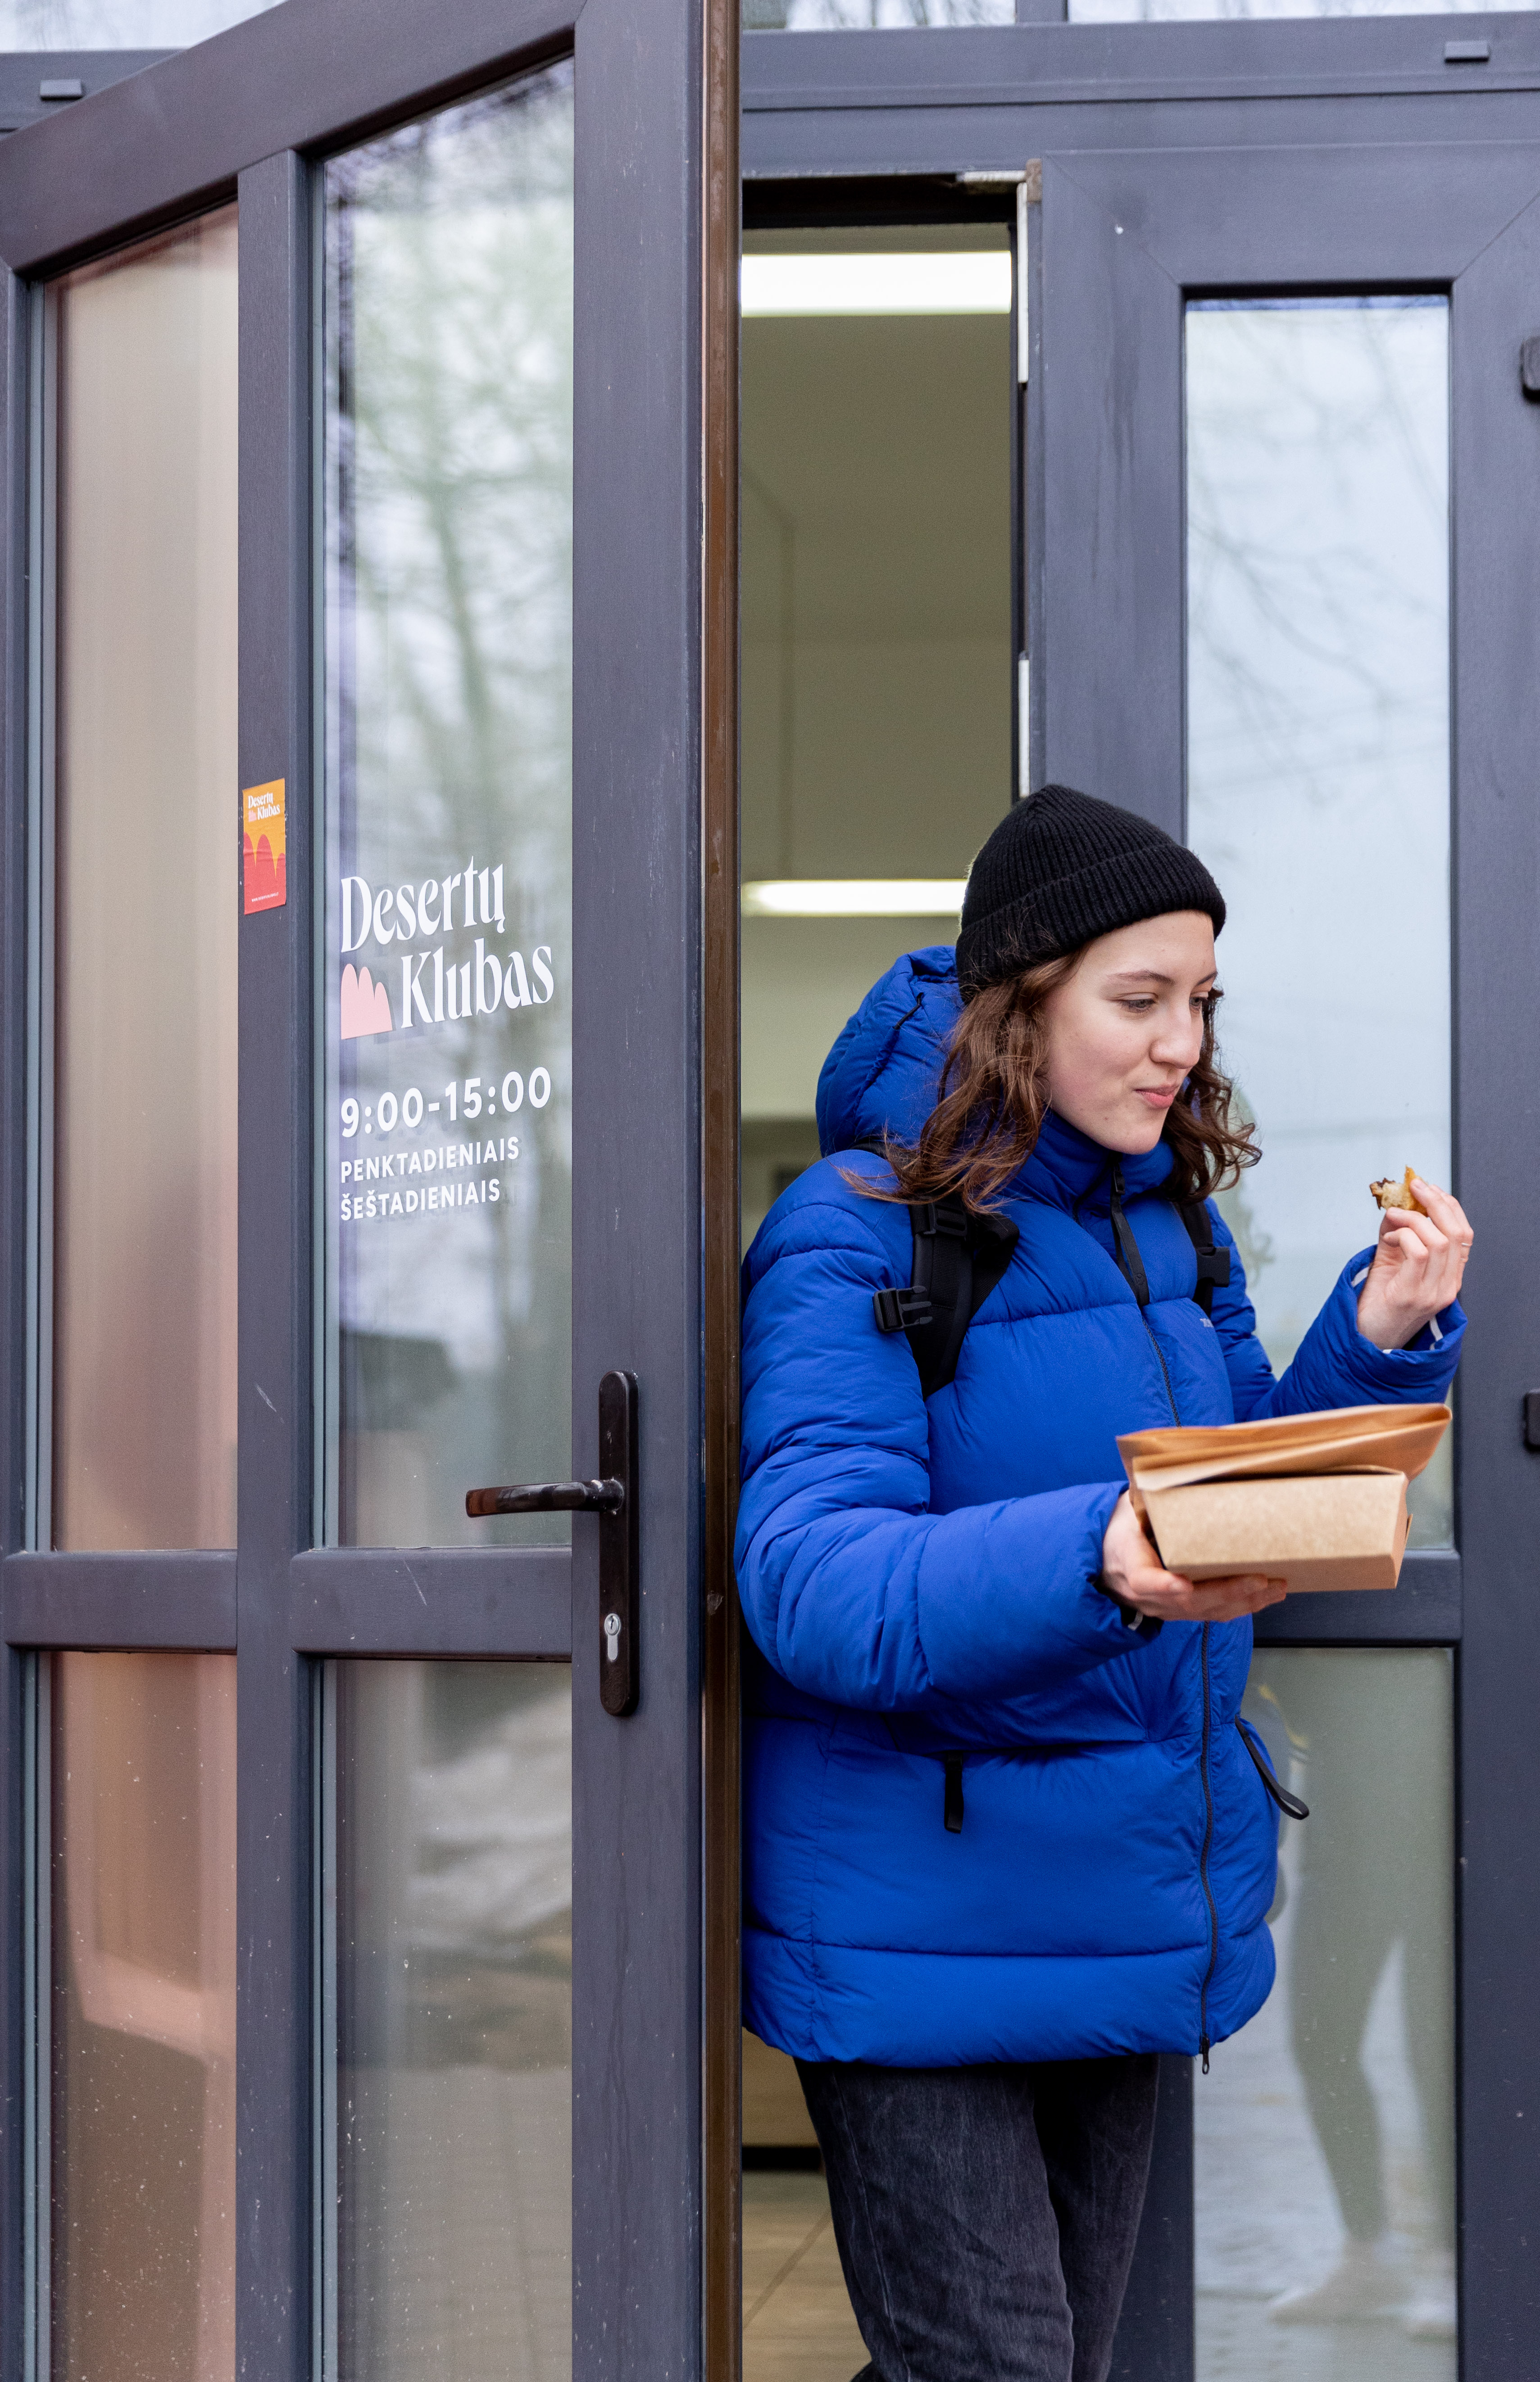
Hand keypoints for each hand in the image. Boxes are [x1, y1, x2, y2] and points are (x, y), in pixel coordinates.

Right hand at [1100, 1491, 1285, 1623]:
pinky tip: (1264, 1598)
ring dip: (1244, 1602)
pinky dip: (1241, 1607)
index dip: (1164, 1586)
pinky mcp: (1180, 1613)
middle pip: (1188, 1601)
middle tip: (1259, 1579)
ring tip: (1275, 1588)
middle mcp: (1148, 1595)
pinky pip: (1212, 1614)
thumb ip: (1148, 1497)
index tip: (1182, 1585)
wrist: (1105, 1566)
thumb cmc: (1121, 1532)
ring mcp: (1165, 1608)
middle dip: (1227, 1591)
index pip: (1143, 1580)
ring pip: (1206, 1612)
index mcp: (1130, 1565)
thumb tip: (1173, 1468)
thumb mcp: (1126, 1512)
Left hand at [1356, 1177, 1472, 1351]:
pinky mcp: (1412, 1296)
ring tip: (1393, 1216)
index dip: (1450, 1206)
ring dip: (1414, 1219)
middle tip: (1414, 1186)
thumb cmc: (1380, 1301)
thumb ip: (1397, 1233)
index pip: (1464, 1235)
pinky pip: (1418, 1253)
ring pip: (1439, 1241)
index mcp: (1449, 1277)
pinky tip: (1388, 1240)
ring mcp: (1433, 1293)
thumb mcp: (1391, 1261)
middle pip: (1457, 1233)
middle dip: (1436, 1203)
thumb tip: (1397, 1203)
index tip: (1430, 1188)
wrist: (1365, 1337)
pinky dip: (1403, 1236)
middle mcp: (1447, 1286)